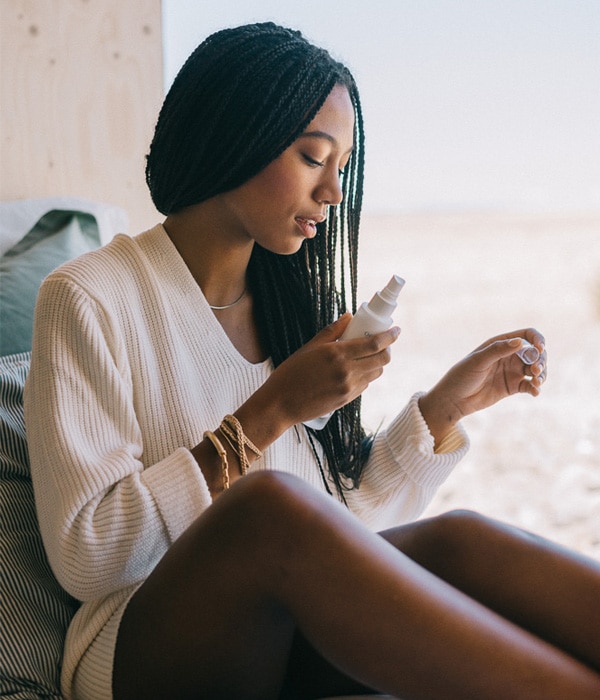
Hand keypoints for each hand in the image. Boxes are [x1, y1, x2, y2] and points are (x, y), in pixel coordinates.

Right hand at [237, 314, 399, 443]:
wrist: (280, 404)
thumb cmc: (291, 373)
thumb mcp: (309, 348)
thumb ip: (332, 331)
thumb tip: (348, 317)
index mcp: (337, 354)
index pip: (374, 343)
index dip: (390, 336)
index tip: (396, 330)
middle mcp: (347, 372)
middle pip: (382, 359)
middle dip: (387, 349)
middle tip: (384, 343)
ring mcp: (348, 388)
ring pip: (375, 373)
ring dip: (377, 363)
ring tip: (369, 355)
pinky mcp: (347, 400)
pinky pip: (365, 385)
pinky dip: (366, 376)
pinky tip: (356, 370)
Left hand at [419, 329, 546, 446]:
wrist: (453, 400)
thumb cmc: (461, 376)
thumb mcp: (478, 361)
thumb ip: (497, 350)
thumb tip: (520, 342)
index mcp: (500, 344)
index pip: (526, 335)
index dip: (537, 340)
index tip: (540, 349)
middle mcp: (508, 356)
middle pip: (535, 353)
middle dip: (540, 360)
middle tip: (535, 371)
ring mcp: (512, 372)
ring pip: (536, 369)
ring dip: (541, 374)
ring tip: (536, 381)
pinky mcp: (513, 387)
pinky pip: (530, 385)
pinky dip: (535, 388)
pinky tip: (535, 392)